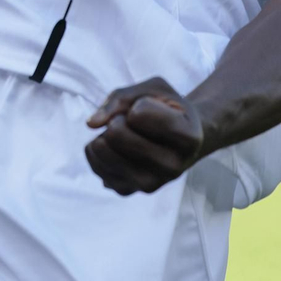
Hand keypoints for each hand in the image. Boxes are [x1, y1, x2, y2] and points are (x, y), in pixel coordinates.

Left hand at [83, 77, 205, 194]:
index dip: (138, 103)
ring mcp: (150, 184)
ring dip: (104, 133)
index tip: (154, 108)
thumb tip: (92, 124)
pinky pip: (93, 162)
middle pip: (116, 133)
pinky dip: (96, 148)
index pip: (138, 114)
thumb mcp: (154, 89)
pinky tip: (117, 148)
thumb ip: (122, 98)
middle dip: (117, 119)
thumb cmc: (166, 109)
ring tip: (126, 134)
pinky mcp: (127, 190)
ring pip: (100, 149)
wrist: (178, 140)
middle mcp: (173, 168)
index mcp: (189, 139)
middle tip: (134, 122)